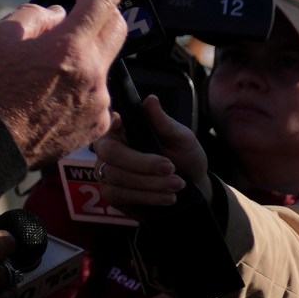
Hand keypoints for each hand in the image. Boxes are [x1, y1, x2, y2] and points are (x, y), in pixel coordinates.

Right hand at [0, 0, 146, 168]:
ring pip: (100, 64)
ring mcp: (99, 102)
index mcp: (69, 47)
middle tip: (77, 10)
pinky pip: (95, 95)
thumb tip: (58, 14)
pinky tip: (48, 99)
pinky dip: (77, 89)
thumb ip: (35, 16)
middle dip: (102, 13)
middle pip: (115, 28)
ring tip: (41, 75)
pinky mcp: (96, 126)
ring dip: (80, 57)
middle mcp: (93, 74)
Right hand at [93, 97, 207, 210]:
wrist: (192, 189)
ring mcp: (105, 172)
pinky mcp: (111, 194)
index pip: (109, 125)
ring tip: (178, 185)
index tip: (121, 123)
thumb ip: (164, 123)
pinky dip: (147, 197)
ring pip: (118, 177)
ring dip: (151, 183)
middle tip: (171, 168)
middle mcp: (108, 149)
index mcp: (122, 130)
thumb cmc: (184, 158)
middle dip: (143, 164)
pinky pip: (120, 195)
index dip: (113, 127)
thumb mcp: (182, 139)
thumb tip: (150, 99)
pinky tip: (167, 197)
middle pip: (112, 154)